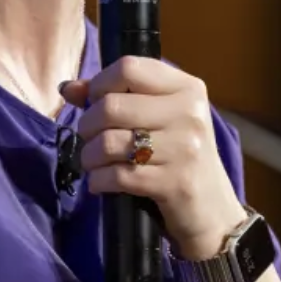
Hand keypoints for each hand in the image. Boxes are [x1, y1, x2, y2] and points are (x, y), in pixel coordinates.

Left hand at [61, 57, 244, 259]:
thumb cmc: (179, 157)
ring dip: (90, 156)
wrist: (213, 212)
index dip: (100, 83)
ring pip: (109, 142)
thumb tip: (67, 88)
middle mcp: (189, 113)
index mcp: (187, 88)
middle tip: (91, 138)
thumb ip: (115, 96)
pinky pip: (116, 176)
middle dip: (88, 125)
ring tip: (94, 162)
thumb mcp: (157, 118)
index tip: (96, 101)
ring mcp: (184, 149)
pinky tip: (102, 183)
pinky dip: (99, 181)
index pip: (129, 68)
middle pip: (112, 105)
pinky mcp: (175, 183)